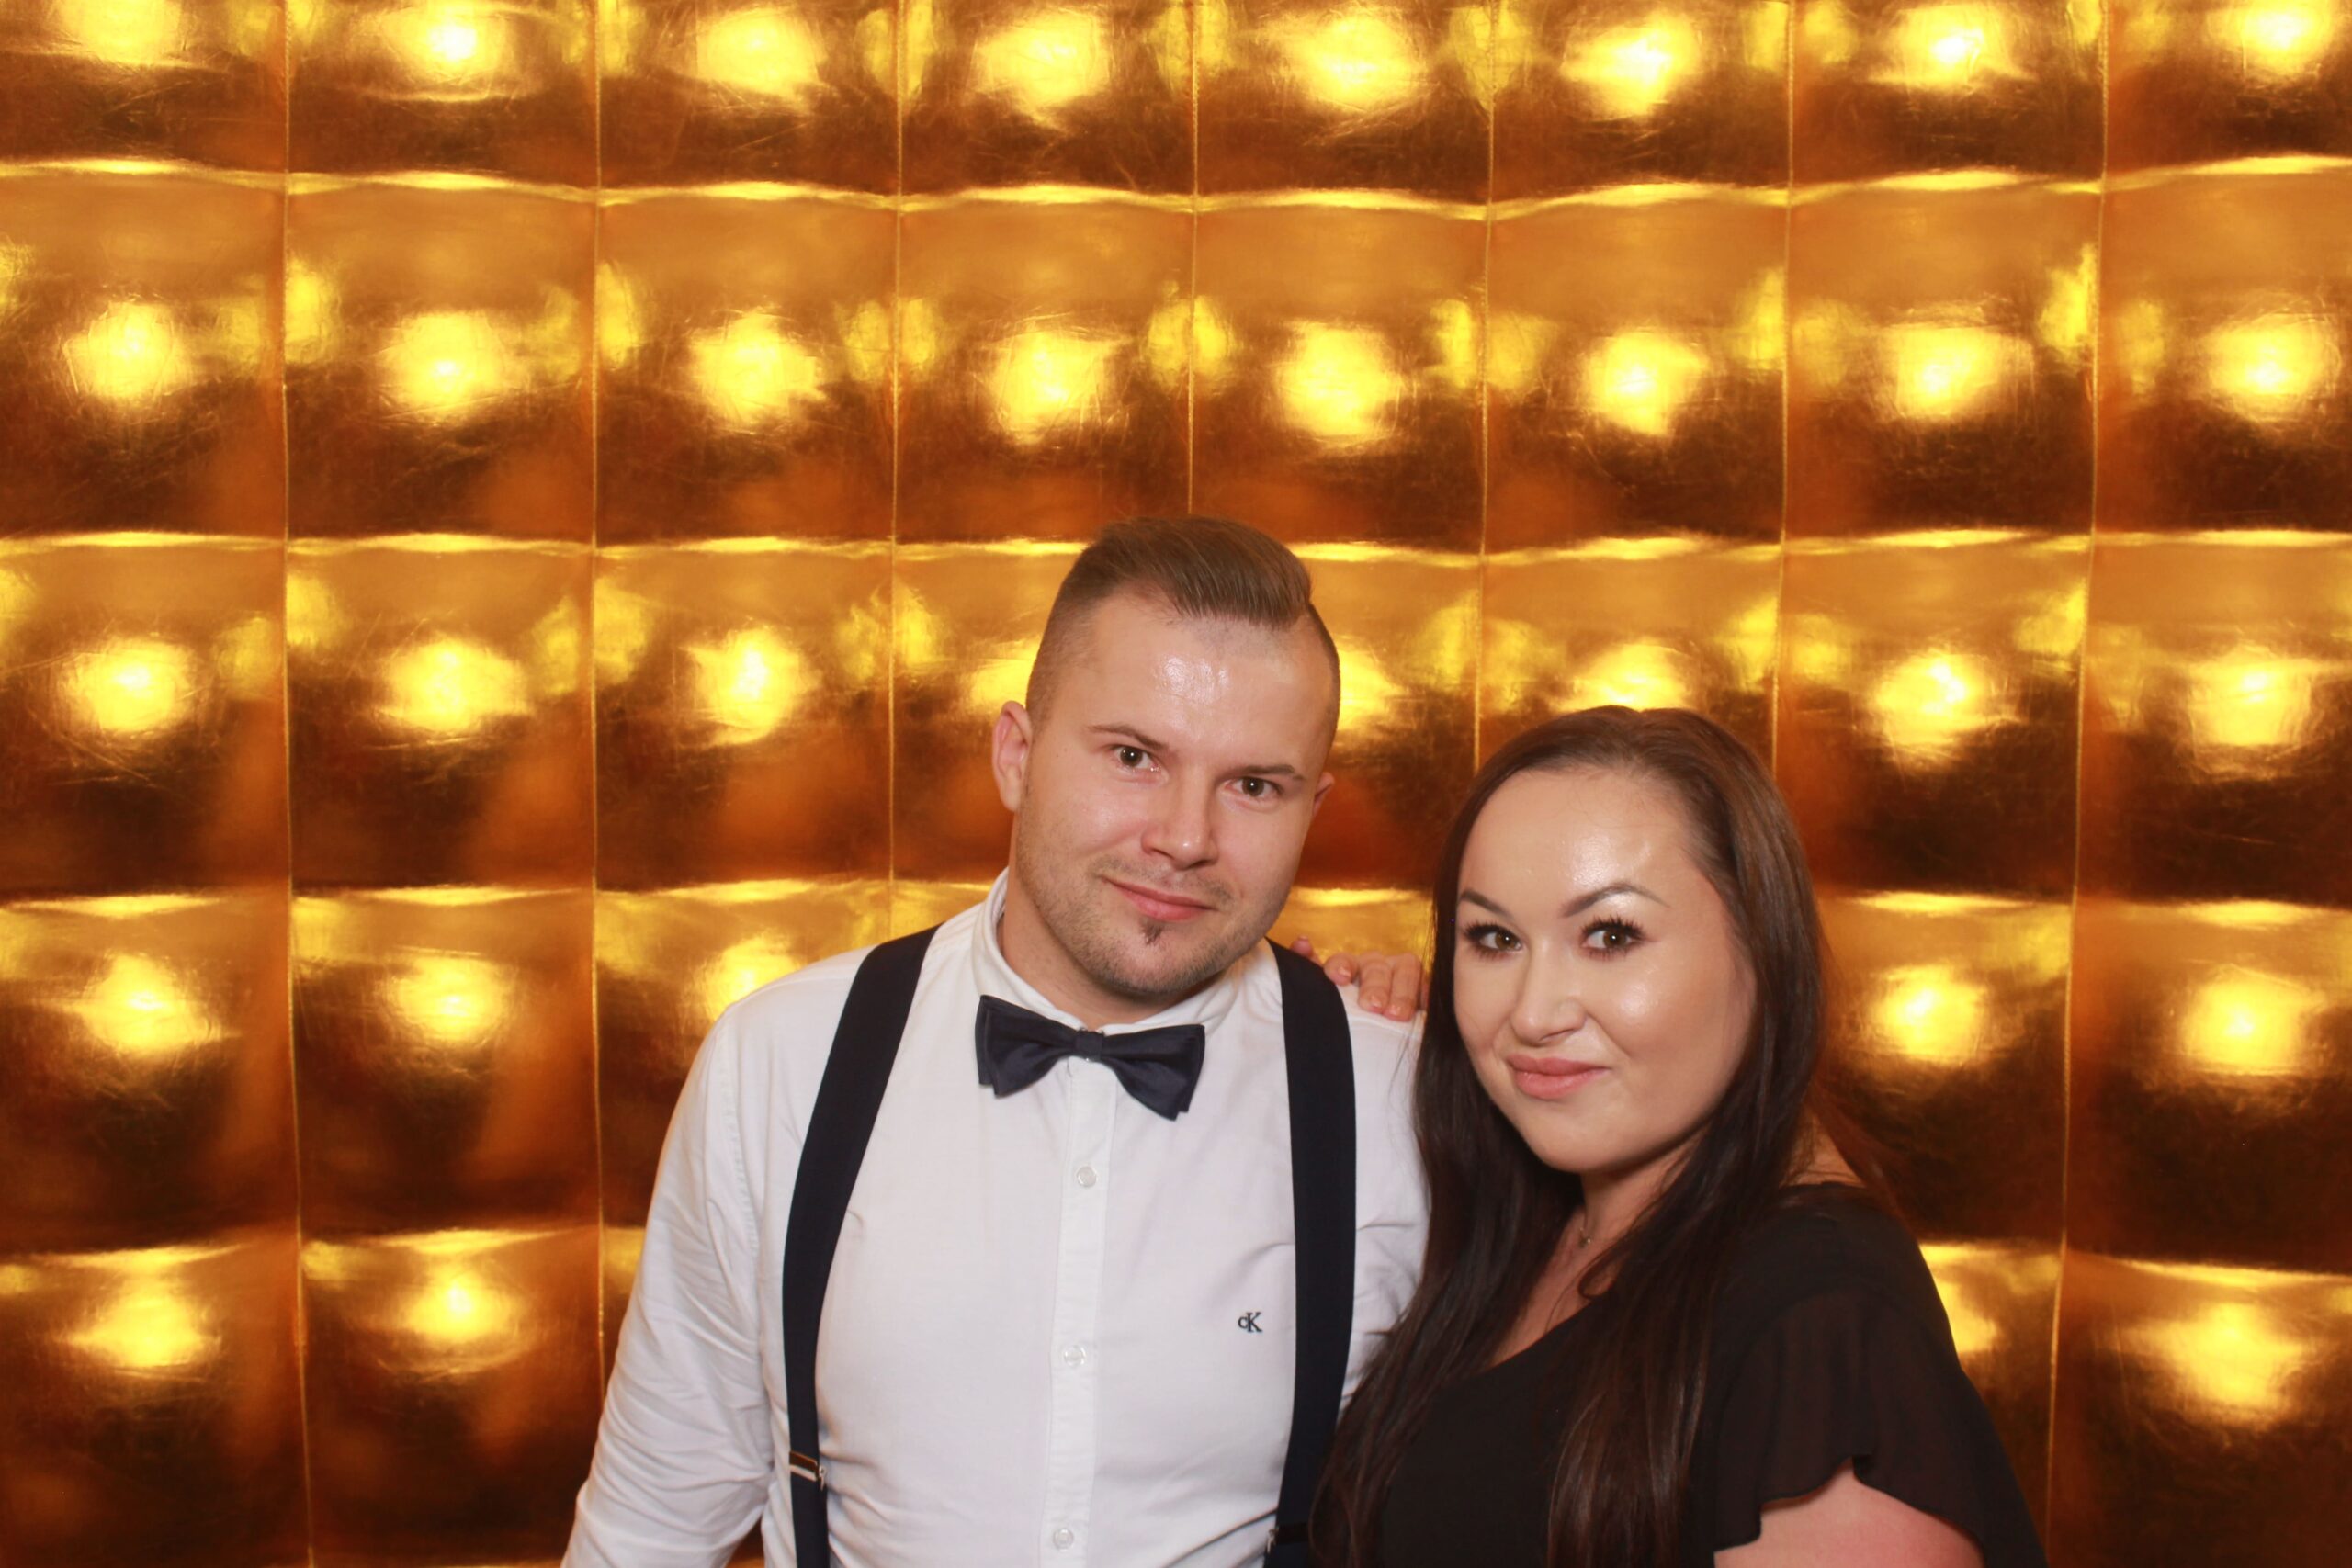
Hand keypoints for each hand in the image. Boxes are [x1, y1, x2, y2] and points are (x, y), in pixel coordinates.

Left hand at [1288, 938, 1424, 1021]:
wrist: (1373, 1039)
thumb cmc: (1343, 1016)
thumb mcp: (1323, 997)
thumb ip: (1308, 970)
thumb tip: (1301, 943)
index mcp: (1350, 967)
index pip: (1344, 960)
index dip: (1341, 966)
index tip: (1339, 977)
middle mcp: (1378, 967)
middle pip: (1377, 967)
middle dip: (1375, 985)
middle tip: (1372, 1006)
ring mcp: (1404, 976)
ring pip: (1407, 970)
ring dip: (1402, 992)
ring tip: (1396, 1014)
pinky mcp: (1426, 991)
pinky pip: (1430, 988)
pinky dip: (1428, 995)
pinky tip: (1426, 1007)